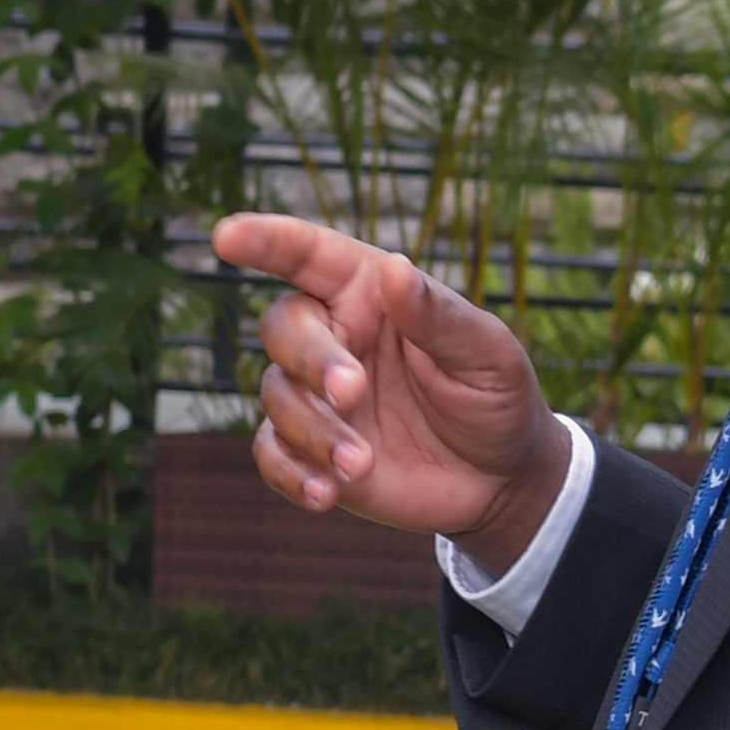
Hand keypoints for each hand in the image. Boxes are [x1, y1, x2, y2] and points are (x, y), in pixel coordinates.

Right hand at [210, 213, 566, 567]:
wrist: (501, 480)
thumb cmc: (496, 397)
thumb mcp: (489, 353)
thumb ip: (439, 316)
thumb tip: (394, 269)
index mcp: (369, 294)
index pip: (309, 256)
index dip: (266, 241)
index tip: (227, 236)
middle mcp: (335, 338)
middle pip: (283, 328)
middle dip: (310, 360)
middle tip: (353, 392)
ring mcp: (317, 397)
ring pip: (276, 397)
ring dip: (313, 430)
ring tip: (361, 463)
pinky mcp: (311, 452)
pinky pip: (272, 456)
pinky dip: (291, 474)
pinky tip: (326, 493)